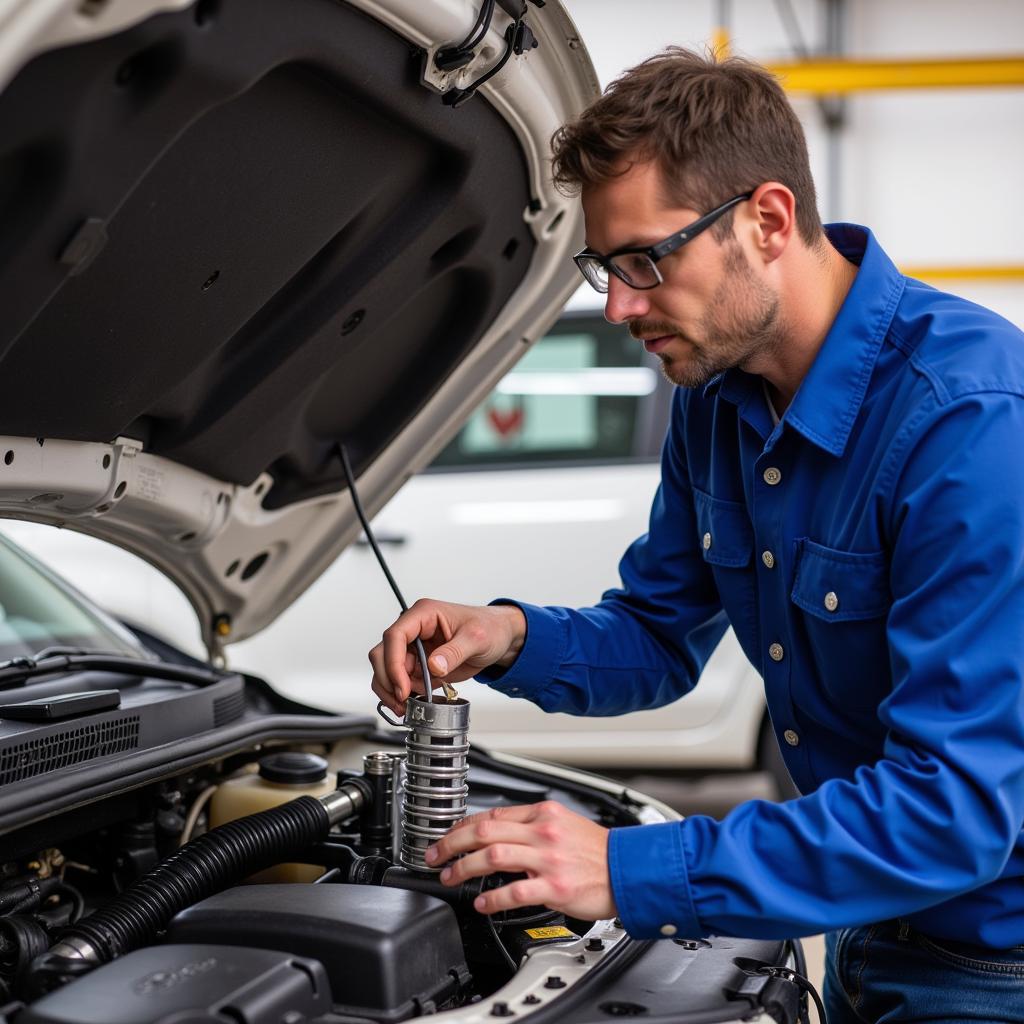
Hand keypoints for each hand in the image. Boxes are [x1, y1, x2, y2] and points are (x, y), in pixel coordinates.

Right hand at [369, 599, 525, 714]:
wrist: (499, 638)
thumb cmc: (489, 627)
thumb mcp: (477, 638)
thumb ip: (454, 652)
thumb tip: (433, 666)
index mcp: (424, 614)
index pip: (395, 636)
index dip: (393, 662)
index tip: (403, 686)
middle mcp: (414, 630)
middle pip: (382, 654)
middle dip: (388, 680)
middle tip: (402, 701)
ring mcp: (414, 648)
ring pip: (386, 669)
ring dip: (391, 690)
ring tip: (406, 707)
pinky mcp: (418, 664)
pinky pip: (400, 680)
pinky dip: (402, 694)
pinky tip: (413, 704)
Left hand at [425, 801, 617, 920]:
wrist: (629, 869)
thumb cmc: (598, 851)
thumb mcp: (564, 824)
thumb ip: (532, 826)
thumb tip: (498, 833)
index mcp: (543, 814)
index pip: (493, 814)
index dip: (463, 826)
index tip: (447, 837)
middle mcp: (543, 832)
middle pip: (485, 830)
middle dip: (452, 843)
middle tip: (435, 855)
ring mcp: (548, 859)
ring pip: (493, 856)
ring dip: (464, 867)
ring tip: (450, 877)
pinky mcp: (555, 887)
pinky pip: (515, 891)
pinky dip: (493, 898)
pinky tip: (481, 903)